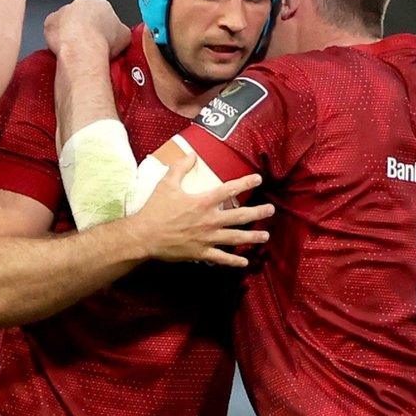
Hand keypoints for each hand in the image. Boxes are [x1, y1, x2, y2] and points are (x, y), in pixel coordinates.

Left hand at [44, 0, 130, 58]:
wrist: (83, 49)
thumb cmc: (102, 42)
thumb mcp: (125, 36)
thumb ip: (121, 30)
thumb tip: (121, 34)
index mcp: (101, 4)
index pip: (102, 12)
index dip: (102, 26)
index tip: (102, 36)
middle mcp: (82, 3)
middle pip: (83, 15)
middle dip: (85, 27)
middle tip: (88, 42)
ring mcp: (64, 10)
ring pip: (67, 21)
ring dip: (70, 31)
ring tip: (76, 47)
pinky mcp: (50, 21)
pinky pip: (53, 29)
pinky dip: (57, 37)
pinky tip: (64, 47)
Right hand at [132, 155, 273, 266]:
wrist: (144, 236)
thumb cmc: (155, 209)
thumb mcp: (166, 184)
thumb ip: (181, 168)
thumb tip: (192, 155)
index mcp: (203, 202)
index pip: (229, 190)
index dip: (245, 182)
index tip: (258, 178)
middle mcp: (209, 220)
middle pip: (239, 216)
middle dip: (258, 213)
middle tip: (271, 210)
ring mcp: (207, 238)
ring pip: (235, 238)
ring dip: (252, 237)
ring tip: (265, 236)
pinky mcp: (201, 252)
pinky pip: (221, 258)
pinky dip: (234, 260)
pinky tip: (244, 261)